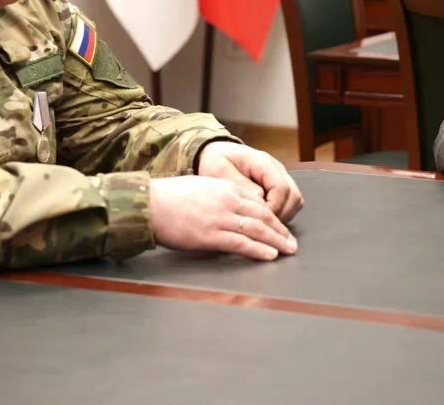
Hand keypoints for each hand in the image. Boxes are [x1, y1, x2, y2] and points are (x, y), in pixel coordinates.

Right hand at [150, 175, 298, 260]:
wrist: (150, 203)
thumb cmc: (170, 197)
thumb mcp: (202, 188)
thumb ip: (220, 197)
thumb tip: (233, 210)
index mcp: (226, 188)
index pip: (258, 203)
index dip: (274, 217)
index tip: (282, 227)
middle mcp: (227, 201)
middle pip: (263, 216)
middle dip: (280, 231)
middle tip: (292, 243)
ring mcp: (220, 218)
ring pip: (257, 229)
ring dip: (276, 241)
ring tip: (288, 250)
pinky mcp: (210, 235)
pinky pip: (240, 243)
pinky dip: (258, 249)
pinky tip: (270, 255)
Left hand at [197, 141, 303, 221]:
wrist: (217, 152)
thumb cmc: (216, 161)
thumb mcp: (221, 171)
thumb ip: (241, 187)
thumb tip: (260, 200)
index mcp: (263, 162)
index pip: (281, 188)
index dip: (273, 208)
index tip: (258, 219)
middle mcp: (277, 168)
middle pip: (294, 195)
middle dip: (281, 215)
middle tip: (263, 227)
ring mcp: (280, 176)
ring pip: (296, 200)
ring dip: (284, 215)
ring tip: (265, 225)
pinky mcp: (278, 185)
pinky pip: (290, 202)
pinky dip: (283, 213)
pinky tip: (266, 220)